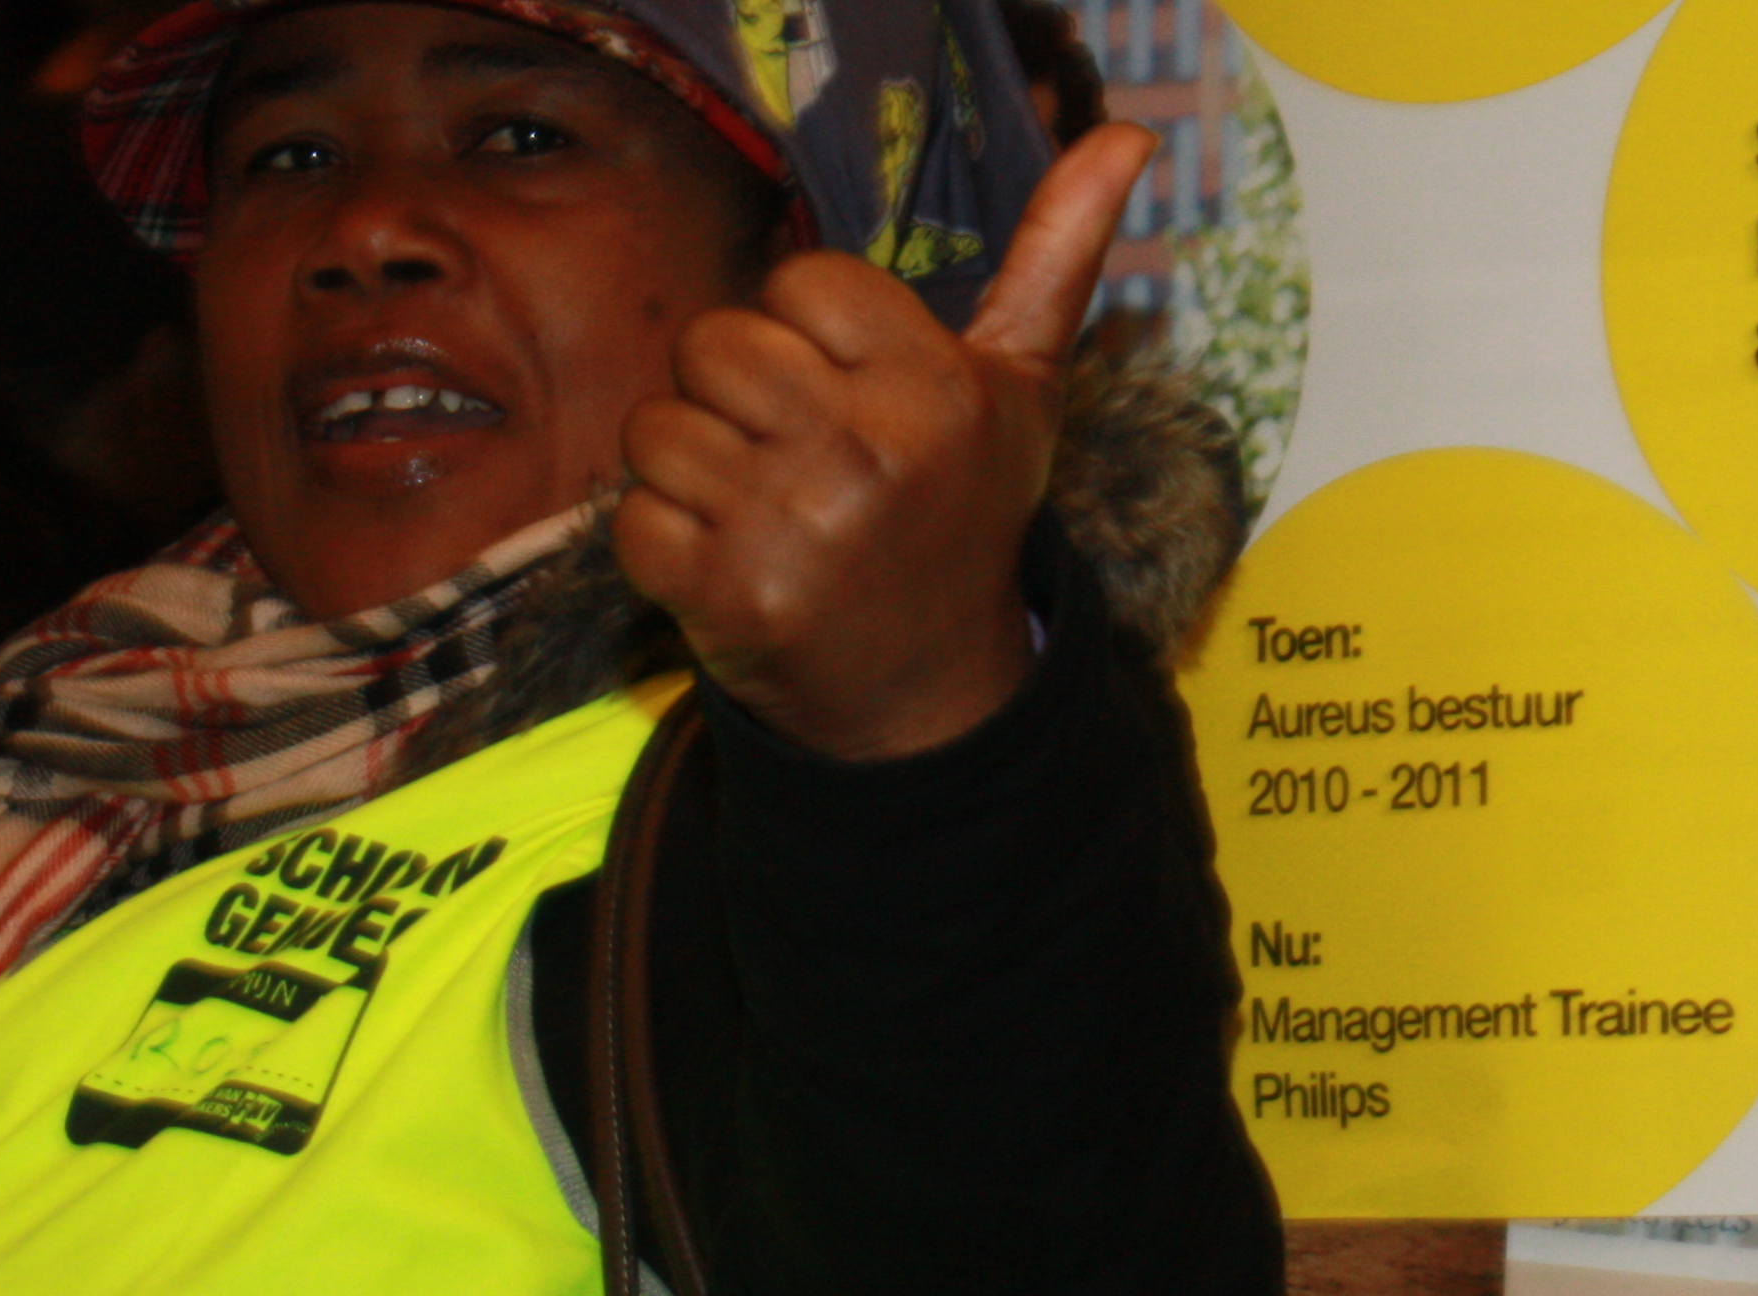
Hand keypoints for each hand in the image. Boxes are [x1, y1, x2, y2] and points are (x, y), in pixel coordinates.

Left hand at [614, 125, 1152, 763]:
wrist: (927, 700)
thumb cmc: (959, 519)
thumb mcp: (1021, 392)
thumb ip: (1058, 258)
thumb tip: (1124, 133)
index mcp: (934, 390)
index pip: (801, 284)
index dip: (802, 335)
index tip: (839, 394)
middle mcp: (866, 454)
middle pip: (714, 344)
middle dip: (731, 396)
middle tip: (786, 459)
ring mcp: (792, 529)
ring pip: (658, 425)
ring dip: (686, 468)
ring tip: (753, 510)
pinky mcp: (726, 595)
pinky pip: (633, 516)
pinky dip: (660, 541)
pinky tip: (724, 564)